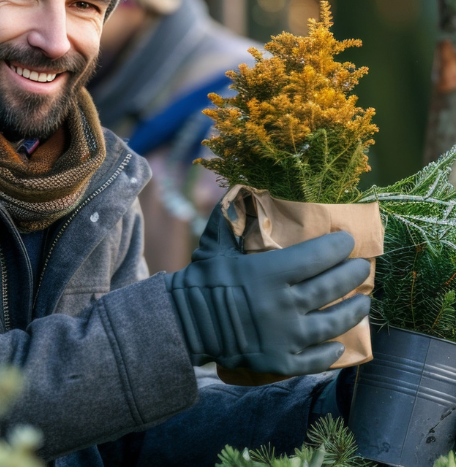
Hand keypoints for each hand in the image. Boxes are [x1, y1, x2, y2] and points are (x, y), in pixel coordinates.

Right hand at [166, 204, 370, 375]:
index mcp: (269, 273)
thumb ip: (231, 219)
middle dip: (353, 274)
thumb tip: (240, 186)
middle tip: (361, 267)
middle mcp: (283, 305)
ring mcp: (285, 337)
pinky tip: (339, 343)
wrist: (185, 324)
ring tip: (363, 302)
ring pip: (334, 323)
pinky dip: (331, 351)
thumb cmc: (202, 280)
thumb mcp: (215, 246)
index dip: (338, 246)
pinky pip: (316, 359)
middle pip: (333, 287)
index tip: (347, 240)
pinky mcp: (281, 362)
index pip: (318, 255)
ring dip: (354, 310)